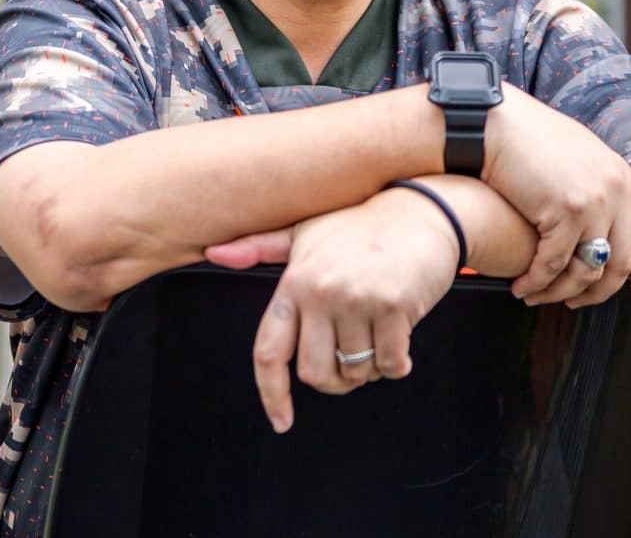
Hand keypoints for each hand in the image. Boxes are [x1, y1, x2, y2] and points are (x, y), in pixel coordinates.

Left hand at [220, 188, 458, 432]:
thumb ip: (259, 247)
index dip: (271, 393)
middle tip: (347, 358)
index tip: (281, 421)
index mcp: (293, 282)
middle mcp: (320, 293)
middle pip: (314, 374)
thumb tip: (213, 252)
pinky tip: (398, 338)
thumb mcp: (303, 231)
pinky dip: (395, 364)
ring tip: (373, 335)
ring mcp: (356, 300)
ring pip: (355, 372)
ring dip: (367, 368)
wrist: (417, 208)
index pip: (269, 351)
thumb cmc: (355, 223)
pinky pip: (389, 365)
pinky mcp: (393, 307)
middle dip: (333, 379)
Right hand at [482, 84, 630, 304]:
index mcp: (623, 174)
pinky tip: (520, 286)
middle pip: (625, 260)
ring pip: (590, 269)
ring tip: (537, 296)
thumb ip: (591, 183)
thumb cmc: (519, 135)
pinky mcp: (564, 211)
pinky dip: (537, 281)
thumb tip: (588, 216)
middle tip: (575, 302)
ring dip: (562, 292)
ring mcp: (594, 200)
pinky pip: (555, 263)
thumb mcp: (571, 154)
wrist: (488, 120)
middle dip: (600, 291)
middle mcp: (617, 188)